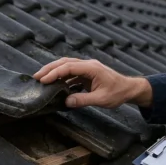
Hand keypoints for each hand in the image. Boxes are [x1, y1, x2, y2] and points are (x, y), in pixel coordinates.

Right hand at [33, 57, 151, 108]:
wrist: (129, 89)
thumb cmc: (118, 93)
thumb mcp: (101, 99)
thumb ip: (83, 100)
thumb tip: (66, 101)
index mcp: (92, 68)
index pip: (68, 67)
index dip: (54, 73)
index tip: (43, 80)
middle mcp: (88, 65)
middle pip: (65, 62)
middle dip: (50, 69)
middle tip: (36, 77)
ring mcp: (88, 68)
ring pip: (67, 66)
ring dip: (54, 71)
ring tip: (42, 79)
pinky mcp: (87, 73)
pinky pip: (71, 73)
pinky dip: (62, 77)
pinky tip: (55, 84)